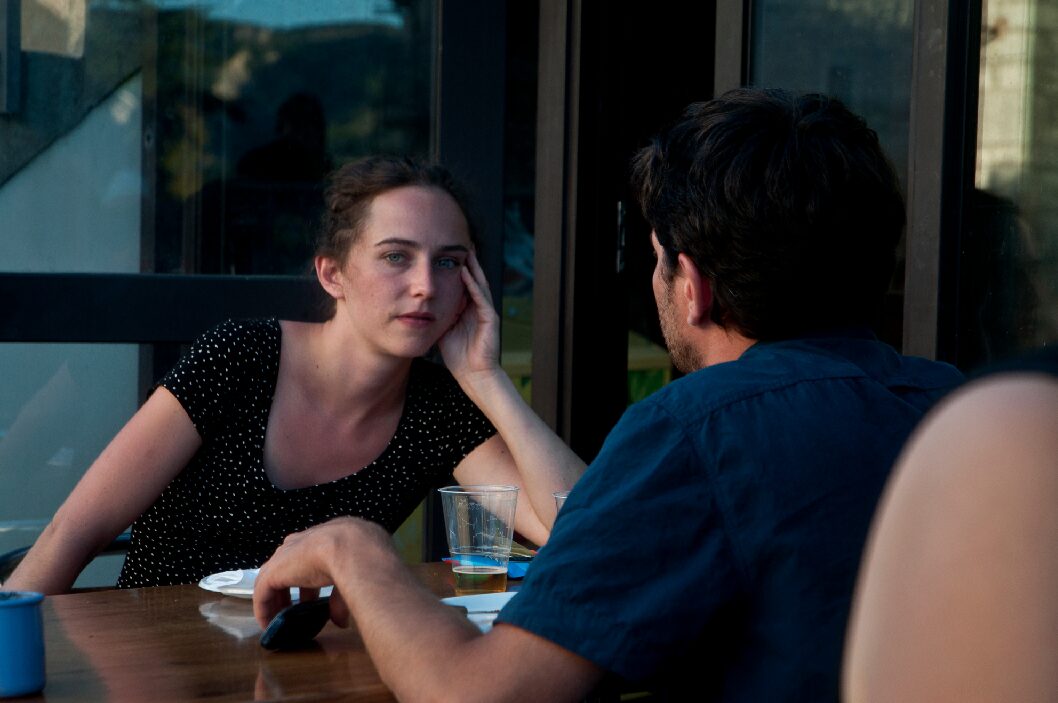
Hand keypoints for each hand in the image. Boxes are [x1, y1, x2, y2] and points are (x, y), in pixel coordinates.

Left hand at [252, 517, 381, 628]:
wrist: (352, 548)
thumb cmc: (361, 556)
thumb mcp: (353, 578)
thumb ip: (341, 598)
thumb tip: (341, 621)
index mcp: (322, 538)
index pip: (308, 559)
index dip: (308, 582)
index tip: (311, 600)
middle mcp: (301, 543)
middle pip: (288, 568)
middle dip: (290, 590)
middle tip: (293, 610)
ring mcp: (285, 555)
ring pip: (272, 579)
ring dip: (275, 600)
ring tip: (277, 619)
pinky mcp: (273, 571)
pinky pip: (262, 591)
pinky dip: (263, 608)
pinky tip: (266, 623)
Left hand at [438, 250, 500, 380]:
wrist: (473, 375)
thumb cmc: (458, 356)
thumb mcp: (442, 330)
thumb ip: (436, 316)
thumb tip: (419, 305)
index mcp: (468, 310)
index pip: (463, 284)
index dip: (457, 269)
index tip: (447, 254)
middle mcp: (478, 307)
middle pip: (474, 279)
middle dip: (468, 262)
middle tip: (461, 243)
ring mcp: (486, 311)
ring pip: (479, 284)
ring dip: (473, 267)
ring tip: (466, 251)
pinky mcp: (490, 318)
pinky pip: (481, 297)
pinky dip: (473, 285)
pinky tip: (465, 273)